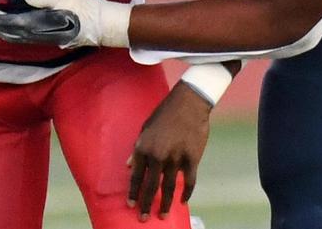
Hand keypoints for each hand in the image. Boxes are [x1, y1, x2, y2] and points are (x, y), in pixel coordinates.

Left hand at [0, 0, 82, 46]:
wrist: (101, 26)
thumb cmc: (83, 8)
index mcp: (32, 25)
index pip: (1, 21)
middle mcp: (31, 36)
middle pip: (0, 31)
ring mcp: (37, 40)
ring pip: (7, 35)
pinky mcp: (43, 39)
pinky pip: (15, 36)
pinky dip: (4, 28)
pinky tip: (3, 20)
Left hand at [127, 82, 211, 220]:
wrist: (189, 102)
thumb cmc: (165, 114)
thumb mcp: (145, 128)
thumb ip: (137, 149)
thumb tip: (129, 166)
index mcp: (144, 148)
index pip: (135, 176)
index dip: (133, 192)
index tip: (130, 205)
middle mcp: (158, 156)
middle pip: (151, 186)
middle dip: (145, 204)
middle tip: (143, 218)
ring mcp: (176, 158)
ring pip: (169, 187)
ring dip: (164, 204)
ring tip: (162, 215)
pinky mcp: (192, 158)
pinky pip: (189, 181)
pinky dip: (186, 193)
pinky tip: (182, 201)